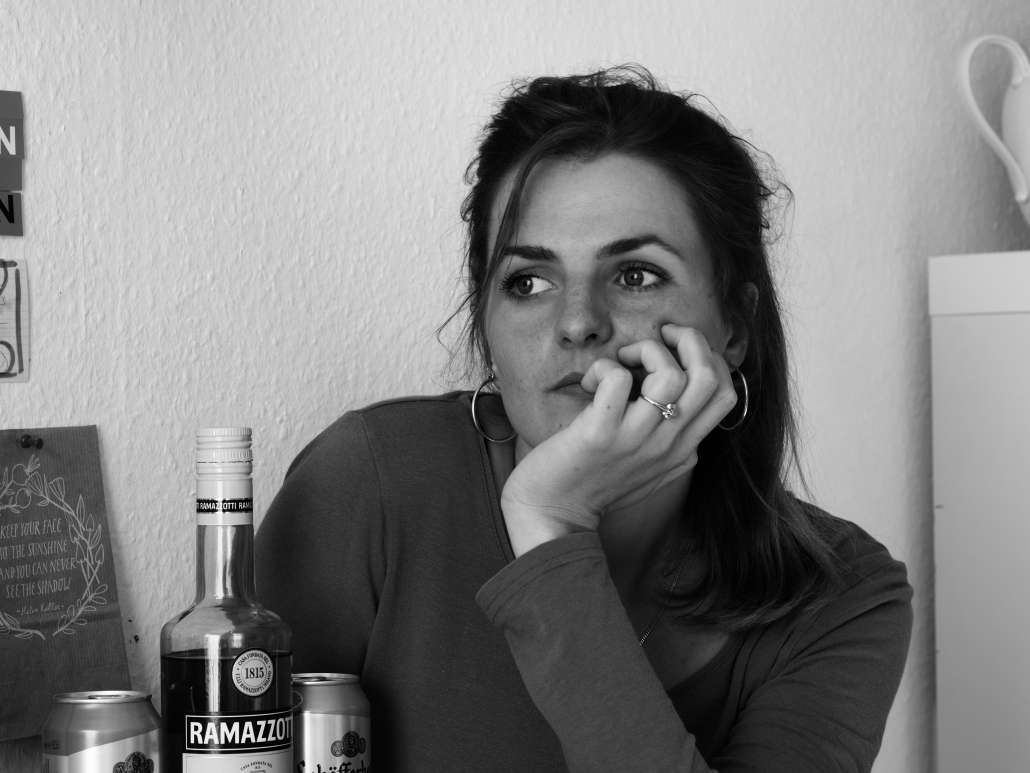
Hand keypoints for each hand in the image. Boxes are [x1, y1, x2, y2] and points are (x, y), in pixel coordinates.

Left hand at [500, 324, 739, 556]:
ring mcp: (635, 440)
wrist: (552, 517)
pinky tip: (589, 382)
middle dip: (690, 340)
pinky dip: (604, 367)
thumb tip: (683, 409)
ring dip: (645, 350)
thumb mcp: (650, 470)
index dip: (710, 358)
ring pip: (670, 375)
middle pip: (709, 378)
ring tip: (620, 362)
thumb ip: (672, 444)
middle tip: (659, 337)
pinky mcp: (599, 435)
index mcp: (682, 449)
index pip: (725, 393)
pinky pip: (617, 380)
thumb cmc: (594, 485)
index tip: (677, 349)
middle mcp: (666, 445)